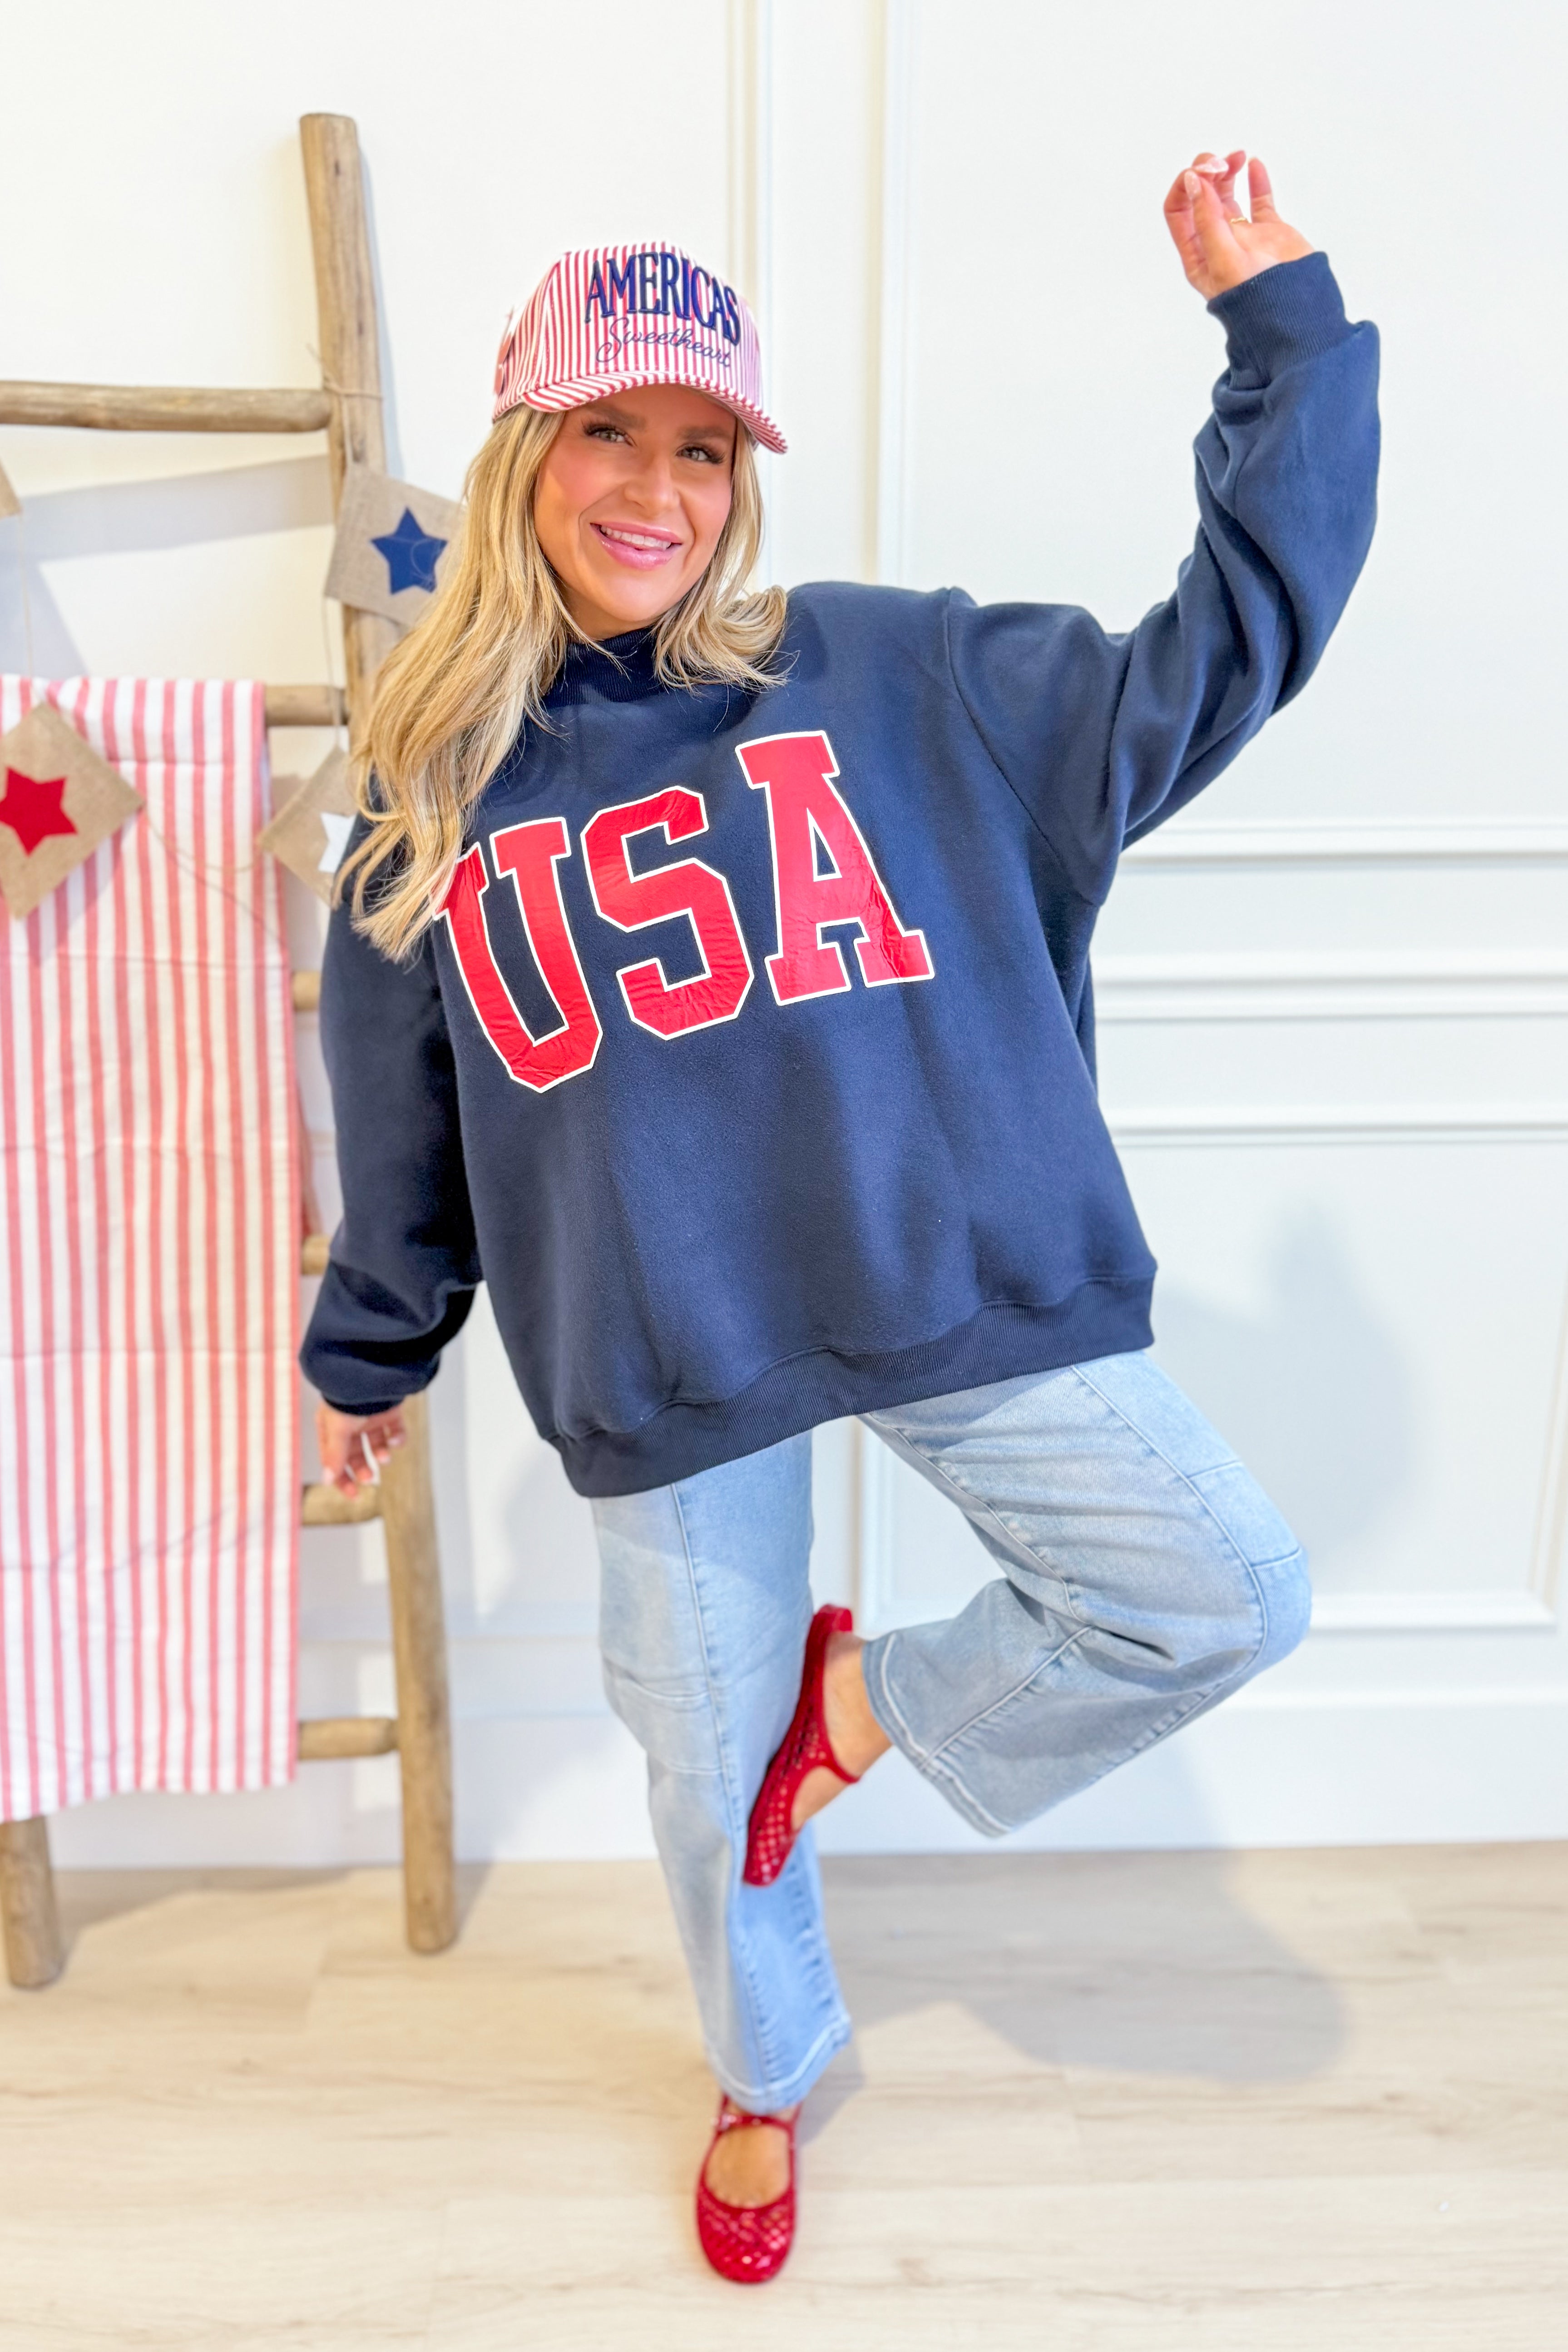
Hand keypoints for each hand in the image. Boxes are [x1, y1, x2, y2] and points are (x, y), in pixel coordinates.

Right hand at [315, 1399, 406, 1496]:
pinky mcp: (389, 1411)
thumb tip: (327, 1480)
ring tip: (385, 1457)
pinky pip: (395, 1430)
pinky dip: (398, 1438)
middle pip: (355, 1455)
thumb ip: (334, 1455)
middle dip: (362, 1468)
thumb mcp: (337, 1428)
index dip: (342, 1478)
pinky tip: (397, 1439)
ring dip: (381, 1454)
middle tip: (370, 1478)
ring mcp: (369, 1417)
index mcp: (330, 1427)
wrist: (374, 1371)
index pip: (333, 1459)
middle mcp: (349, 1424)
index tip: (353, 1494)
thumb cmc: (348, 1397)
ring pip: (376, 1444)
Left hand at [1164, 150, 1313, 300]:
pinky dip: (1256, 179)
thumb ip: (1208, 220)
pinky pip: (1259, 200)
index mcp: (1198, 254)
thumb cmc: (1256, 299)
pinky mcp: (1269, 232)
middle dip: (1208, 172)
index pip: (1179, 210)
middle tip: (1222, 162)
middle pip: (1201, 197)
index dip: (1187, 185)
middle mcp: (1217, 243)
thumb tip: (1194, 182)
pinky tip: (1254, 164)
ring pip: (1227, 194)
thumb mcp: (1223, 259)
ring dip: (1228, 171)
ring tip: (1238, 158)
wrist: (1296, 312)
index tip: (1205, 170)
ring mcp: (1243, 236)